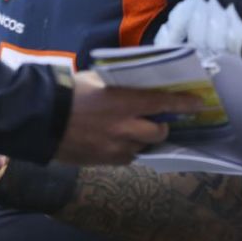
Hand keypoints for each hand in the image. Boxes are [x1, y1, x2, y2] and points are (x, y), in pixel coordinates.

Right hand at [53, 70, 203, 164]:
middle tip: (159, 120)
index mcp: (126, 101)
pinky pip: (126, 157)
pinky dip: (127, 150)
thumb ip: (119, 85)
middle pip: (160, 131)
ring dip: (143, 138)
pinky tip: (116, 142)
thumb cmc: (68, 92)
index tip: (199, 103)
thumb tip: (135, 83)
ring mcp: (117, 146)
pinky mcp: (105, 161)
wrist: (42, 119)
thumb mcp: (97, 79)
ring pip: (144, 146)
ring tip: (133, 131)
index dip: (185, 103)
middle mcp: (127, 126)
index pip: (165, 102)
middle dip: (162, 126)